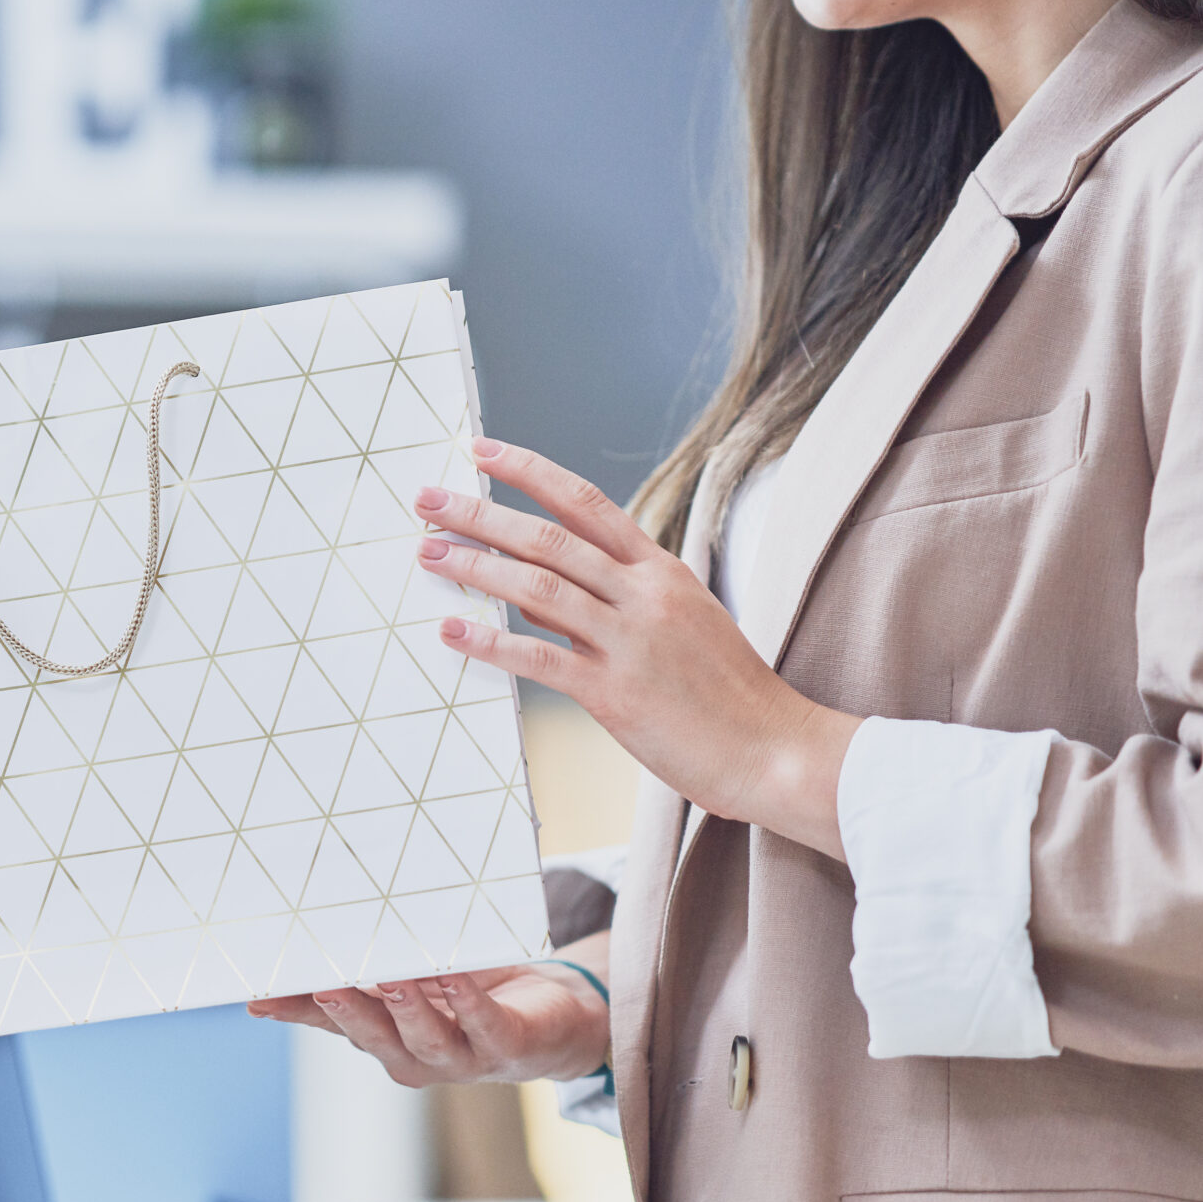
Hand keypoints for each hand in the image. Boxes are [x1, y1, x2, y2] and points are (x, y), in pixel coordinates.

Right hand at [247, 943, 610, 1085]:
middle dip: (347, 1011)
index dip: (295, 1011)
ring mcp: (461, 1058)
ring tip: (390, 976)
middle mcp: (414, 1057)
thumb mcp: (413, 983)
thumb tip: (310, 941)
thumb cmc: (469, 999)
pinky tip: (453, 974)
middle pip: (373, 1036)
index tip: (259, 995)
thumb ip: (369, 973)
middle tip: (321, 983)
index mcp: (383, 1039)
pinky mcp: (506, 1046)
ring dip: (406, 1007)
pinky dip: (466, 999)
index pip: (330, 1024)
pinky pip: (483, 1022)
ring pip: (425, 1036)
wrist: (552, 1029)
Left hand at [412, 438, 859, 859]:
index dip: (528, 471)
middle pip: (548, 537)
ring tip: (427, 554)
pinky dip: (491, 643)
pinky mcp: (616, 693)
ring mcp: (631, 641)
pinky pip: (541, 659)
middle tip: (427, 499)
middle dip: (480, 513)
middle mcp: (644, 594)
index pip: (585, 501)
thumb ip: (610, 602)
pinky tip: (452, 632)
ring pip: (538, 589)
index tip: (480, 451)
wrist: (775, 750)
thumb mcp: (678, 624)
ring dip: (474, 568)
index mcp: (660, 570)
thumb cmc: (726, 692)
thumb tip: (536, 597)